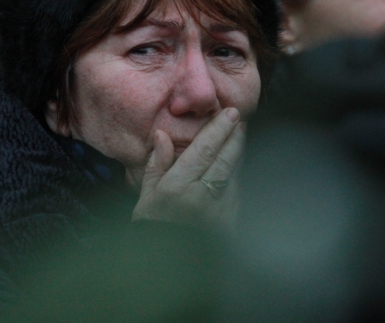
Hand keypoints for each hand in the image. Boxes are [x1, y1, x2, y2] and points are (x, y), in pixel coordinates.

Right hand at [132, 107, 243, 226]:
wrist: (163, 270)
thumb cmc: (150, 229)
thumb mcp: (145, 196)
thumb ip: (156, 165)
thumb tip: (162, 135)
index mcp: (177, 188)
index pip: (204, 150)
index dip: (219, 129)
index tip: (230, 113)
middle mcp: (201, 198)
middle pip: (225, 159)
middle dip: (235, 137)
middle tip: (239, 119)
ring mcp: (219, 213)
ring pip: (234, 176)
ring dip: (238, 156)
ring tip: (239, 138)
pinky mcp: (230, 225)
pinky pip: (236, 195)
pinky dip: (236, 179)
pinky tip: (235, 170)